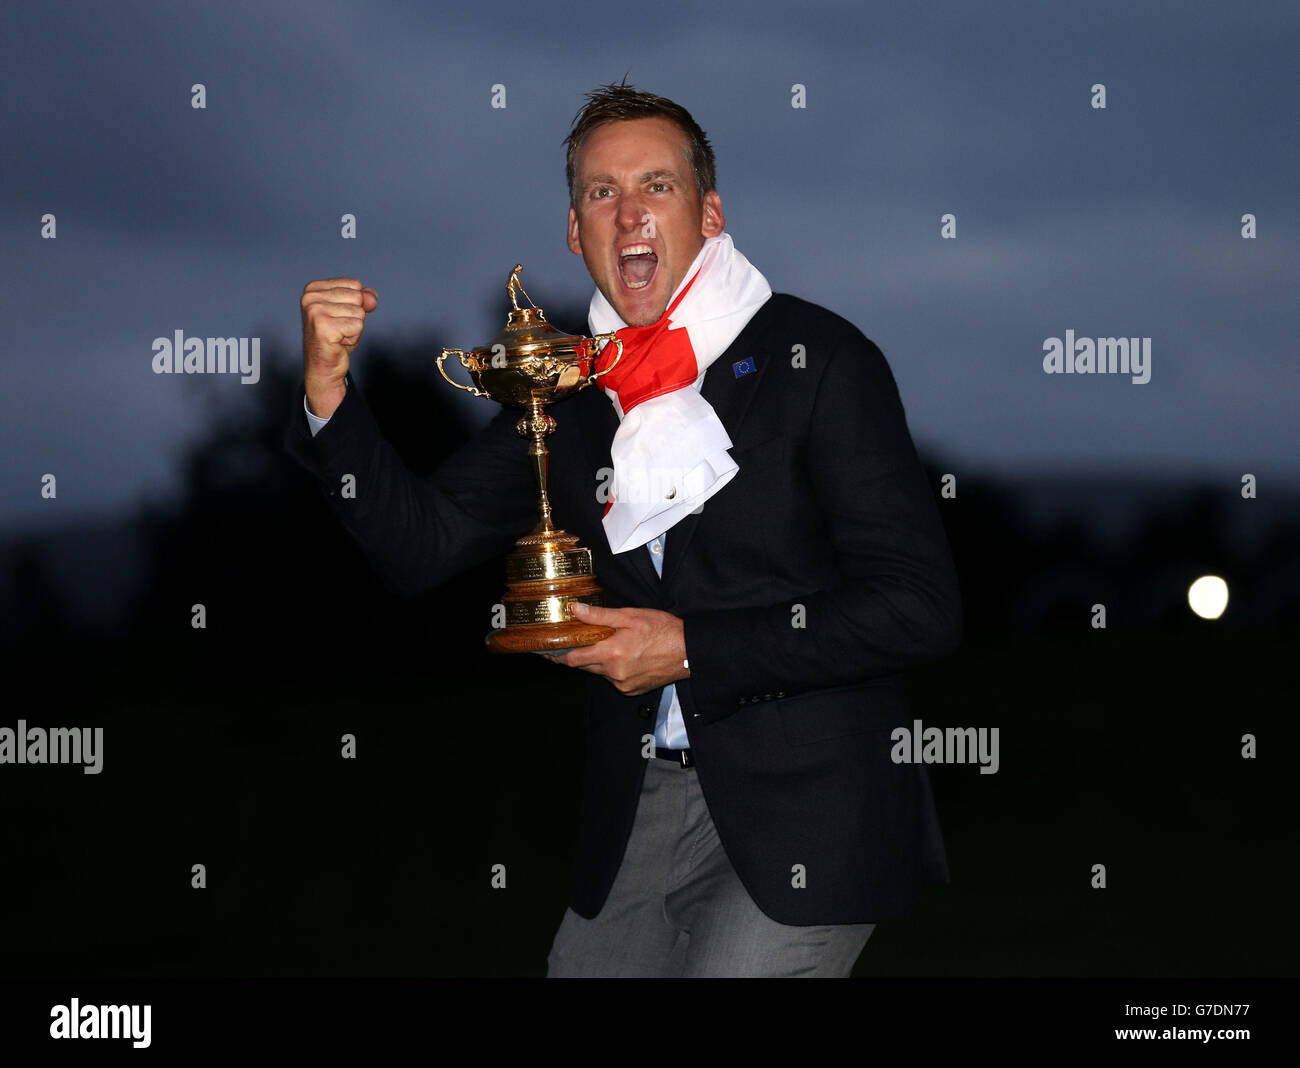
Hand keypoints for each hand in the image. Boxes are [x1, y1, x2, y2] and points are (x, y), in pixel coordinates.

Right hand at [300, 277, 377, 417]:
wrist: (324, 367)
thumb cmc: (336, 339)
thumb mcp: (351, 312)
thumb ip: (364, 299)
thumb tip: (372, 298)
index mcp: (313, 289)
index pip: (354, 285)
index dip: (354, 305)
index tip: (339, 317)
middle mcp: (310, 298)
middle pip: (357, 297)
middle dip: (355, 317)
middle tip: (340, 329)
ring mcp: (315, 311)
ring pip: (359, 312)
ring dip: (354, 328)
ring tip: (339, 336)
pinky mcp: (324, 326)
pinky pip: (358, 325)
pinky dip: (354, 337)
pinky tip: (339, 342)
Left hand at [548, 603, 689, 695]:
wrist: (689, 651)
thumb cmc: (662, 630)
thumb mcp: (630, 616)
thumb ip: (600, 616)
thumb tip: (575, 610)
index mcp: (611, 653)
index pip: (574, 659)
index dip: (559, 656)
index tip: (549, 652)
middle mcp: (614, 673)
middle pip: (585, 667)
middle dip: (580, 656)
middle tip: (577, 643)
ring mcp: (623, 684)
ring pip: (601, 673)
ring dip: (599, 662)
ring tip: (609, 646)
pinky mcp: (632, 690)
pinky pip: (615, 681)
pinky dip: (614, 670)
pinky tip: (625, 657)